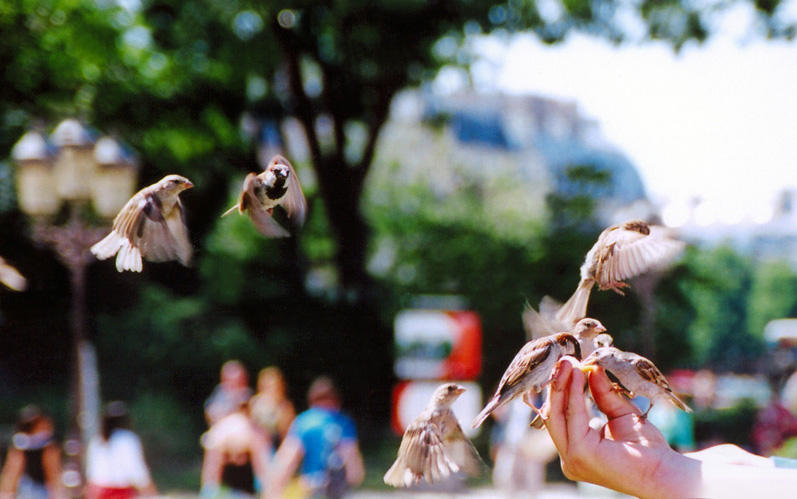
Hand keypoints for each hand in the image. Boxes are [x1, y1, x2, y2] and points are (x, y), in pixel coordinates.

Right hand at [542, 356, 699, 498]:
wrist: (664, 470)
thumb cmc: (646, 448)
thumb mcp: (620, 413)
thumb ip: (604, 395)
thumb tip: (592, 369)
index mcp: (576, 451)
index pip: (561, 417)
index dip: (563, 389)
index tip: (569, 365)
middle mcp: (569, 458)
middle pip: (553, 415)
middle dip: (557, 384)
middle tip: (565, 360)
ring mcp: (572, 458)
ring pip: (556, 415)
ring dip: (562, 385)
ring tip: (569, 363)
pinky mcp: (579, 453)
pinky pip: (573, 416)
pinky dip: (574, 393)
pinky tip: (579, 375)